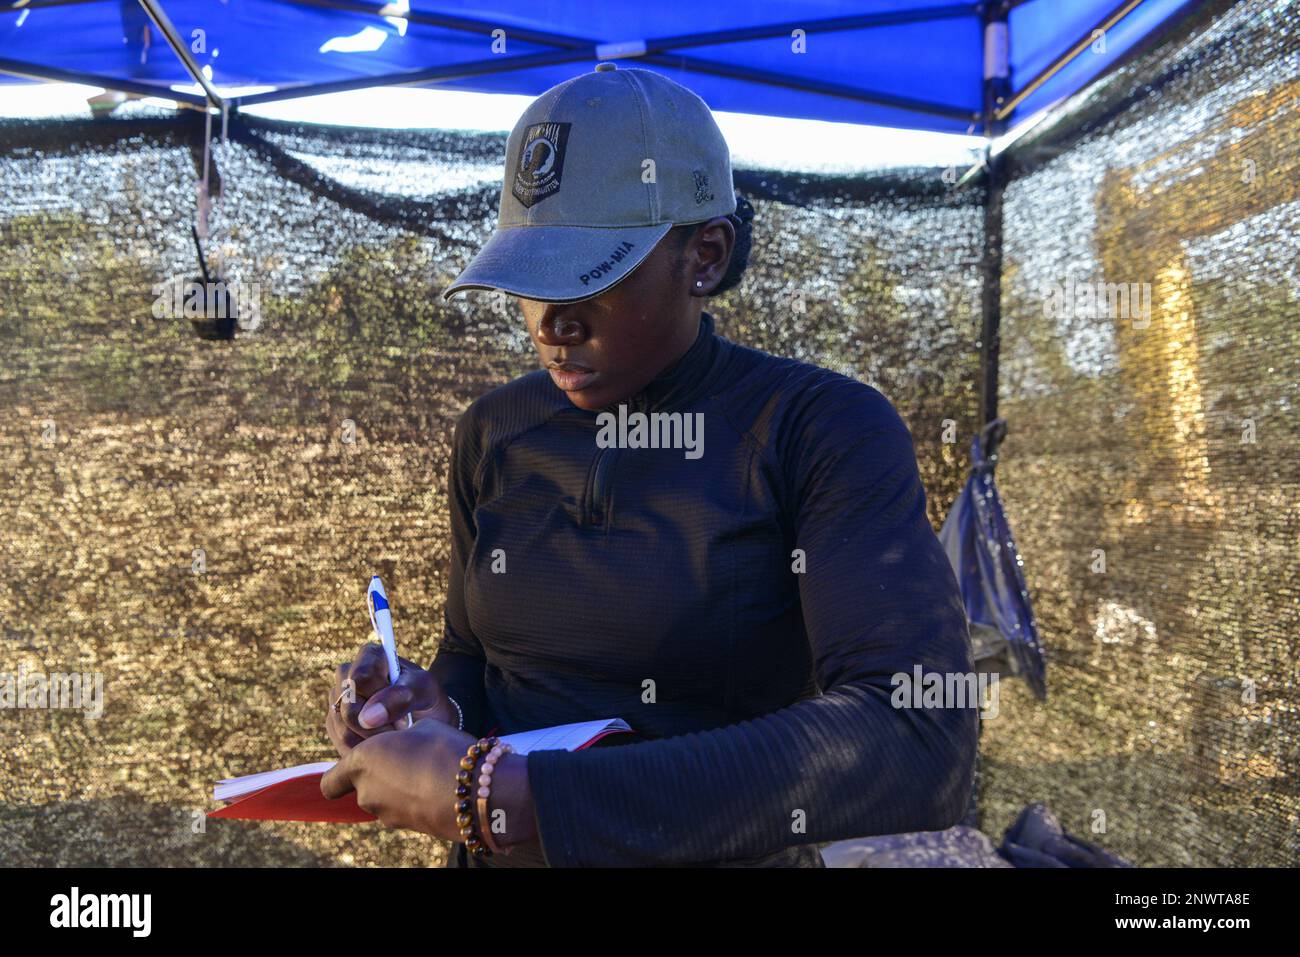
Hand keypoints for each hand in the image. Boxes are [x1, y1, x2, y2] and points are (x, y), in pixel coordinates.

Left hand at [320, 717, 478, 838]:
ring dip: (398, 789)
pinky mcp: (408, 828)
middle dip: (379, 777)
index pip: (329, 782)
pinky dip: (414, 800)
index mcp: (361, 762)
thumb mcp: (422, 727)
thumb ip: (401, 737)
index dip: (340, 776)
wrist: (472, 790)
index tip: (359, 765)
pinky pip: (404, 810)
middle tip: (406, 758)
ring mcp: (386, 815)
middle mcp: (366, 793)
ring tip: (427, 772)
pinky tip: (438, 787)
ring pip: (384, 801)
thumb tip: (404, 744)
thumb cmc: (442, 749)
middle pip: (360, 790)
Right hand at [326, 642, 456, 757]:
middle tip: (401, 729)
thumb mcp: (426, 691)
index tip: (403, 711)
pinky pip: (342, 745)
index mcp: (370, 656)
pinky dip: (365, 751)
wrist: (426, 720)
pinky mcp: (335, 724)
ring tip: (394, 736)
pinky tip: (383, 745)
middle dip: (378, 727)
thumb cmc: (428, 698)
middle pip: (348, 709)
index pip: (360, 678)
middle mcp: (347, 675)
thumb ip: (402, 696)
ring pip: (343, 731)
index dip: (379, 700)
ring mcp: (338, 700)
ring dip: (373, 742)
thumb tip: (367, 717)